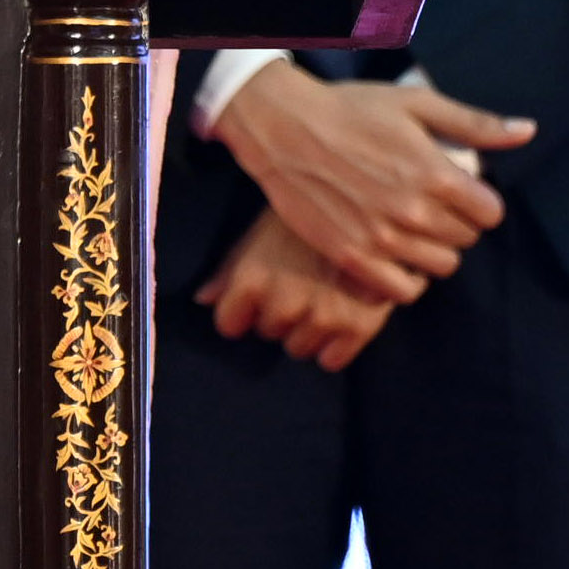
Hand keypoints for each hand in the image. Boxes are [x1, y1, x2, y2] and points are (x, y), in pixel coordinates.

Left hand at [200, 207, 396, 370]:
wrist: (365, 207)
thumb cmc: (301, 218)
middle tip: (296, 286)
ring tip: (320, 297)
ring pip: (299, 349)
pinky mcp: (359, 327)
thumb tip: (203, 300)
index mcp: (252, 279)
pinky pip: (331, 361)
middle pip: (268, 332)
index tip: (254, 299)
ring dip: (305, 330)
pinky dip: (334, 348)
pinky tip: (340, 317)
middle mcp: (285, 303)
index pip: (229, 324)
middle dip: (276, 315)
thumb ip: (229, 270)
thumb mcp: (258, 234)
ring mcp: (322, 317)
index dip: (240, 311)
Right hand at [212, 62, 534, 302]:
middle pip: (465, 241)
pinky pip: (402, 291)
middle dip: (455, 224)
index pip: (490, 214)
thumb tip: (527, 131)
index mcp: (435, 174)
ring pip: (439, 267)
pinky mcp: (352, 256)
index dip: (477, 202)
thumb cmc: (349, 109)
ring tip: (411, 229)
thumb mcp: (414, 104)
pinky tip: (393, 255)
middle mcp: (413, 211)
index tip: (458, 192)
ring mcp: (382, 238)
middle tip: (428, 206)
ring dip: (432, 250)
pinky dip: (405, 278)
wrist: (281, 127)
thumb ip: (474, 123)